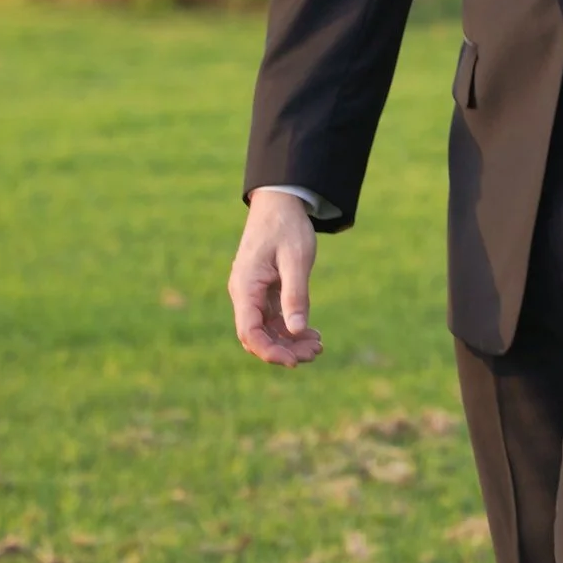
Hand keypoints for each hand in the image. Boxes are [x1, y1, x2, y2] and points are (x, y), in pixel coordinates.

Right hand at [230, 189, 322, 364]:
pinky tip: (312, 334)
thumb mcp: (297, 259)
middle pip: (257, 336)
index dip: (269, 351)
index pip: (248, 332)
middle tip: (316, 352)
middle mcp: (244, 294)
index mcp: (245, 286)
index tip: (294, 361)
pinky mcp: (264, 292)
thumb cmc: (287, 226)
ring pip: (266, 330)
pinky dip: (291, 329)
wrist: (281, 201)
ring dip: (289, 342)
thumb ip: (296, 295)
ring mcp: (253, 294)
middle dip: (284, 350)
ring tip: (317, 346)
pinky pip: (273, 319)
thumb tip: (297, 331)